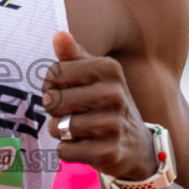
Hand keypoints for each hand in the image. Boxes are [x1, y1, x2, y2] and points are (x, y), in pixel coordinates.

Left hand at [43, 31, 155, 181]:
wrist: (137, 145)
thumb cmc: (106, 104)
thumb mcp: (95, 76)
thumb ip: (73, 56)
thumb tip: (59, 35)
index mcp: (109, 69)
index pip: (53, 74)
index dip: (51, 86)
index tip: (68, 92)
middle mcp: (114, 94)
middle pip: (51, 101)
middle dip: (55, 111)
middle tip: (73, 113)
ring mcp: (112, 125)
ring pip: (56, 127)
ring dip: (61, 132)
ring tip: (80, 130)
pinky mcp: (108, 153)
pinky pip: (64, 151)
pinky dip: (68, 151)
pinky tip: (86, 146)